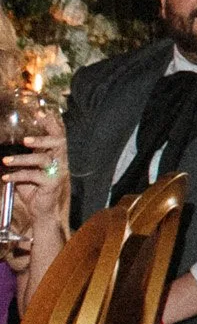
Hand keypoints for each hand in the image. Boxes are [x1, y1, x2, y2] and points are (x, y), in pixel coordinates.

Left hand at [1, 107, 69, 249]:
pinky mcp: (51, 183)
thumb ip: (26, 156)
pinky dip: (17, 175)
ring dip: (22, 159)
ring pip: (42, 159)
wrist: (41, 211)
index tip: (39, 112)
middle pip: (58, 142)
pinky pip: (33, 176)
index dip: (50, 122)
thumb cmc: (35, 188)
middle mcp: (62, 160)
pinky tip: (6, 178)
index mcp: (57, 153)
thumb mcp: (29, 168)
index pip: (58, 134)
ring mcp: (58, 171)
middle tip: (25, 140)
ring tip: (6, 161)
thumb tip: (8, 145)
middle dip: (42, 138)